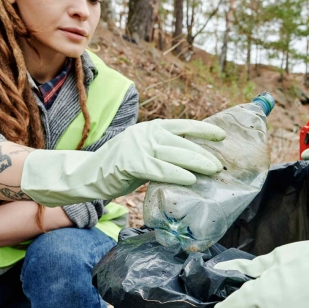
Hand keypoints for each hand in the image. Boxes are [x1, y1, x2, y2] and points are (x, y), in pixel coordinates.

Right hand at [21, 119, 225, 206]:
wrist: (87, 175)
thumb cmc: (119, 167)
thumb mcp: (144, 153)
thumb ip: (164, 153)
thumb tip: (193, 162)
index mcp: (151, 128)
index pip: (182, 126)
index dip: (203, 131)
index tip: (222, 136)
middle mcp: (146, 133)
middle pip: (182, 142)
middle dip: (203, 153)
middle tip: (220, 165)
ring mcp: (137, 147)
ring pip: (174, 154)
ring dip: (196, 163)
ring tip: (213, 171)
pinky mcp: (130, 163)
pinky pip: (159, 169)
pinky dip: (176, 174)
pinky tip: (191, 179)